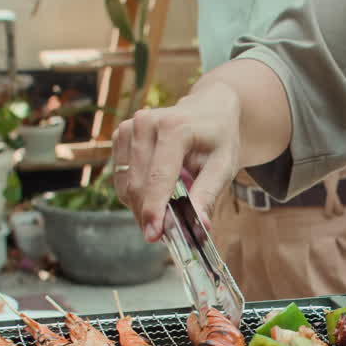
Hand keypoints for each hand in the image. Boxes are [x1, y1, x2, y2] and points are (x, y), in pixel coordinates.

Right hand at [111, 82, 242, 241]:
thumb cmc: (219, 138)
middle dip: (149, 214)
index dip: (155, 209)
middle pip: (139, 184)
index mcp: (174, 127)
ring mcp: (130, 127)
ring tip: (164, 215)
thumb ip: (208, 194)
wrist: (209, 108)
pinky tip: (155, 195)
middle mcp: (146, 123)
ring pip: (126, 184)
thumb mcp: (224, 166)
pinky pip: (121, 177)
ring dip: (141, 207)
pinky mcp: (121, 134)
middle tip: (164, 236)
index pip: (159, 177)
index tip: (153, 235)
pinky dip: (136, 194)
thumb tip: (198, 226)